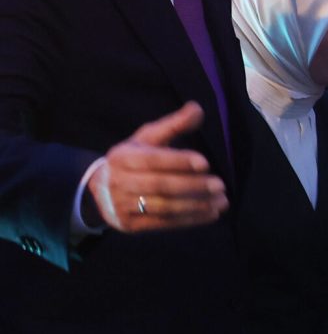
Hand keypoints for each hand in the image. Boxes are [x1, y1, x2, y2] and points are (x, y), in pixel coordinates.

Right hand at [88, 104, 226, 231]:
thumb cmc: (133, 158)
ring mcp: (122, 205)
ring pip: (163, 207)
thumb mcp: (147, 138)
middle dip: (192, 186)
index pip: (152, 160)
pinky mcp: (130, 225)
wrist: (100, 189)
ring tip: (222, 201)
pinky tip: (211, 214)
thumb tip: (198, 108)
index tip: (205, 163)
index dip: (178, 161)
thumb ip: (173, 125)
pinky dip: (190, 219)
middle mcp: (119, 181)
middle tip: (220, 185)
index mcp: (122, 157)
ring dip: (196, 205)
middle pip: (159, 185)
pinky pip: (163, 223)